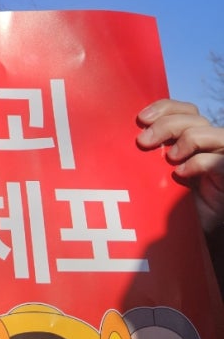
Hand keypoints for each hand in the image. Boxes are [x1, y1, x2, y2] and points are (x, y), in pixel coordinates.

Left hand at [136, 98, 223, 232]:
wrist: (189, 230)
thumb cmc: (170, 199)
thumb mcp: (156, 171)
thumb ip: (149, 152)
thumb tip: (124, 136)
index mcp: (192, 134)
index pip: (183, 108)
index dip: (163, 108)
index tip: (140, 119)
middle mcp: (209, 141)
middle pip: (193, 116)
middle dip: (165, 125)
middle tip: (143, 142)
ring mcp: (221, 156)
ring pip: (206, 132)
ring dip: (184, 141)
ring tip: (169, 159)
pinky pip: (217, 161)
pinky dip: (198, 163)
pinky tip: (181, 174)